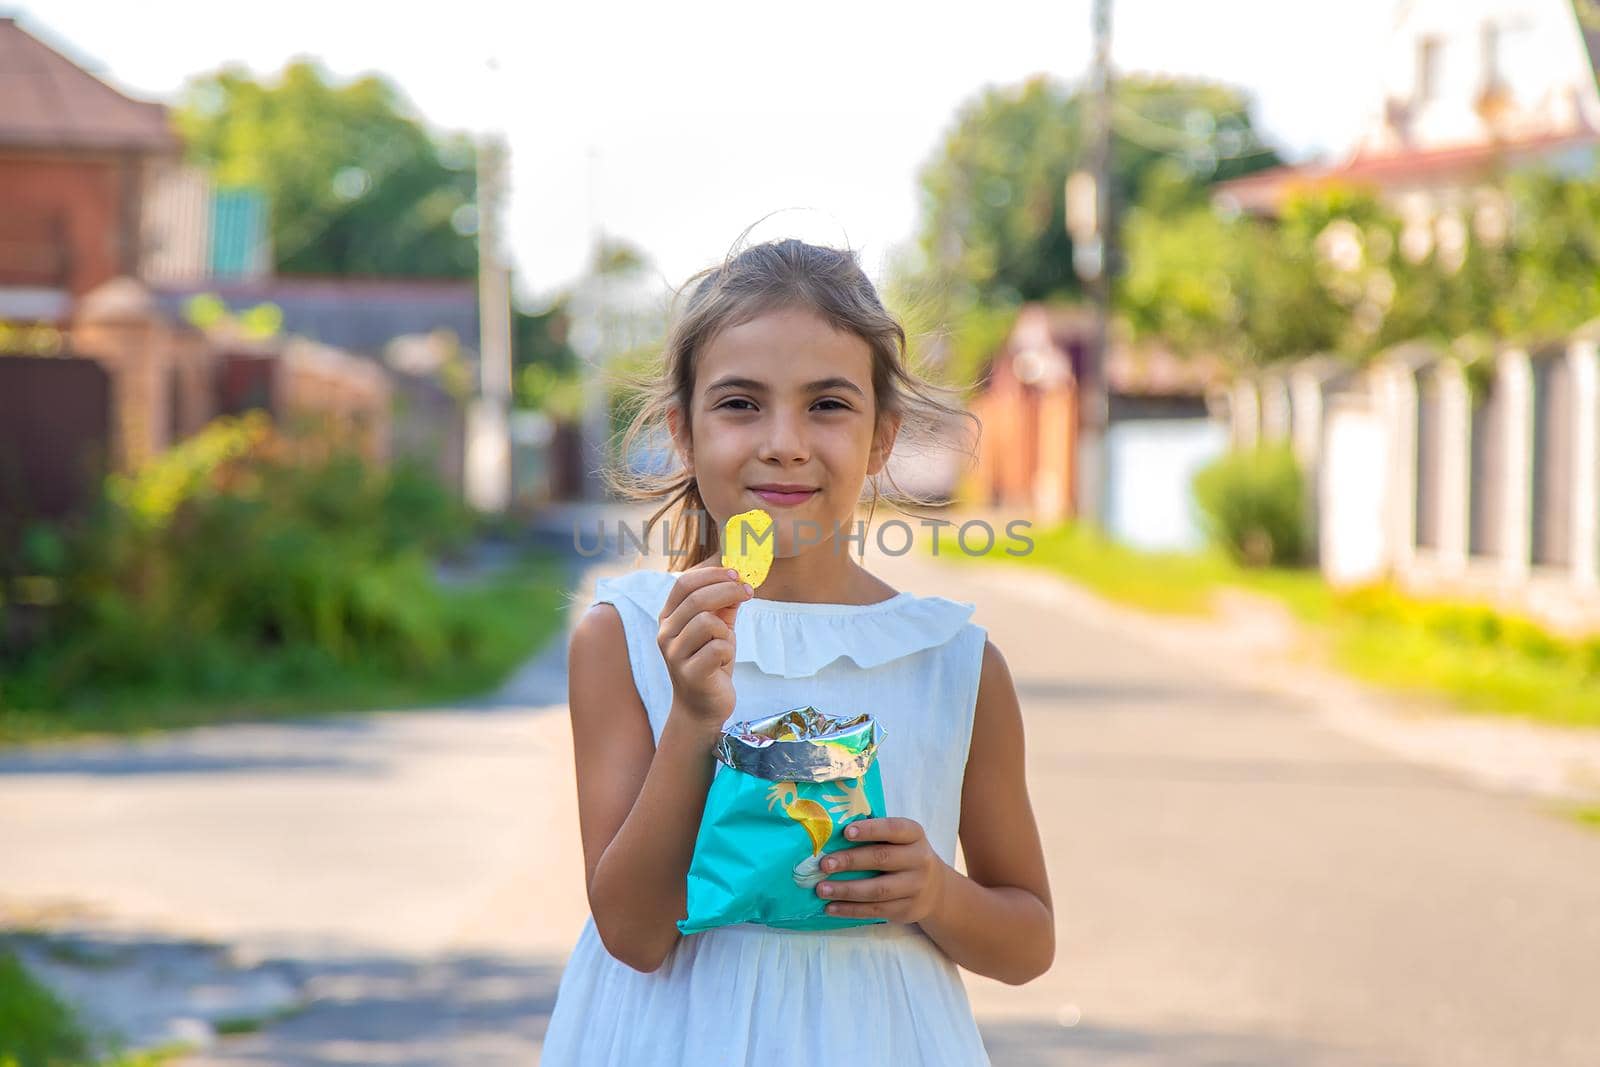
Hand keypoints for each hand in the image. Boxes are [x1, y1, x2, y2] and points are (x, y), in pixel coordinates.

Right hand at [658, 559, 753, 725]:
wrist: (702, 706)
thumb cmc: (711, 662)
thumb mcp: (718, 628)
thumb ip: (724, 605)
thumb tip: (738, 580)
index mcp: (669, 618)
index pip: (684, 584)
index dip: (711, 574)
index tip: (735, 574)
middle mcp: (665, 634)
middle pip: (697, 598)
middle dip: (728, 590)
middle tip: (748, 592)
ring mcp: (674, 655)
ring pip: (707, 623)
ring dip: (725, 630)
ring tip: (725, 643)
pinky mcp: (689, 674)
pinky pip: (717, 648)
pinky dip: (727, 652)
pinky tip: (723, 662)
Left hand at [813, 817, 948, 924]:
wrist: (936, 890)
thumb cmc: (906, 855)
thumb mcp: (902, 839)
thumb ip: (877, 835)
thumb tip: (832, 833)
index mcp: (914, 835)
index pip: (893, 829)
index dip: (870, 830)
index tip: (846, 832)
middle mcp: (919, 860)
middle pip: (882, 859)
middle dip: (850, 861)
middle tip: (824, 864)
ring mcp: (914, 887)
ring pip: (877, 890)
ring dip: (846, 890)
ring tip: (822, 889)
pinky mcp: (906, 910)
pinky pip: (875, 910)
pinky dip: (850, 910)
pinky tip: (830, 907)